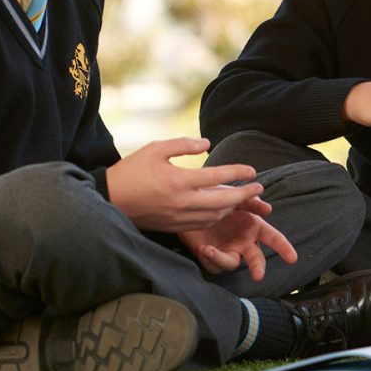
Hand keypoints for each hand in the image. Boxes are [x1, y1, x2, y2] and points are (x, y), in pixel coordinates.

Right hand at [105, 136, 264, 233]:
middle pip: (223, 202)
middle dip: (244, 196)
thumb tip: (208, 144)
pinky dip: (217, 216)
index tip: (252, 170)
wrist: (110, 199)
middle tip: (259, 188)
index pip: (217, 177)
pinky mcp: (173, 226)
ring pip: (215, 216)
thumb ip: (183, 144)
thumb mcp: (155, 148)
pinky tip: (222, 209)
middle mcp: (182, 202)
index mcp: (179, 180)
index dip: (238, 173)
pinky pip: (202, 223)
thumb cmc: (132, 170)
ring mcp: (178, 217)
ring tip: (243, 198)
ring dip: (232, 207)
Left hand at [178, 196, 297, 280]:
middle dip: (258, 267)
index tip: (292, 259)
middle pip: (256, 257)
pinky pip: (214, 264)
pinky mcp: (211, 258)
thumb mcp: (234, 196)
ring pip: (232, 263)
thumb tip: (268, 209)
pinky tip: (202, 247)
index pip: (273, 238)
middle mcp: (243, 242)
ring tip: (209, 250)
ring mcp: (228, 250)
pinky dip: (209, 257)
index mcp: (253, 226)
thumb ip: (251, 201)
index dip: (283, 248)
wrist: (189, 206)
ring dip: (222, 258)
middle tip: (258, 275)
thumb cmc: (215, 199)